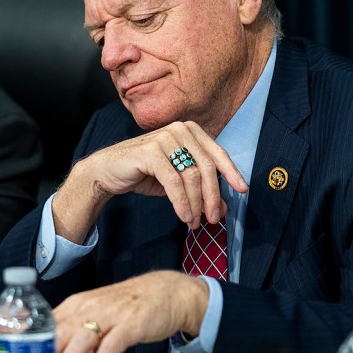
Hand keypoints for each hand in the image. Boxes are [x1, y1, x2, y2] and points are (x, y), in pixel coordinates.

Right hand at [53, 121, 246, 242]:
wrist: (109, 171)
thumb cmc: (144, 172)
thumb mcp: (177, 181)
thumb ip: (200, 189)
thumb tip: (225, 207)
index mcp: (189, 131)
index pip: (217, 153)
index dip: (231, 173)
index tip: (243, 191)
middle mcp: (179, 129)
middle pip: (206, 167)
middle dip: (213, 197)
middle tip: (214, 219)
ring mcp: (164, 138)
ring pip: (191, 176)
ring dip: (196, 204)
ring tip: (194, 222)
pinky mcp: (151, 151)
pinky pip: (174, 182)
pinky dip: (181, 203)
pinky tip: (184, 217)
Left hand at [54, 270, 208, 352]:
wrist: (164, 291)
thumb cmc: (126, 306)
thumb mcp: (96, 313)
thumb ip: (77, 335)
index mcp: (77, 304)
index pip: (48, 325)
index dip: (37, 345)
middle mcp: (89, 307)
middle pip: (61, 333)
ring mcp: (111, 314)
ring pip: (82, 338)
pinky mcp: (131, 324)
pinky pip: (112, 345)